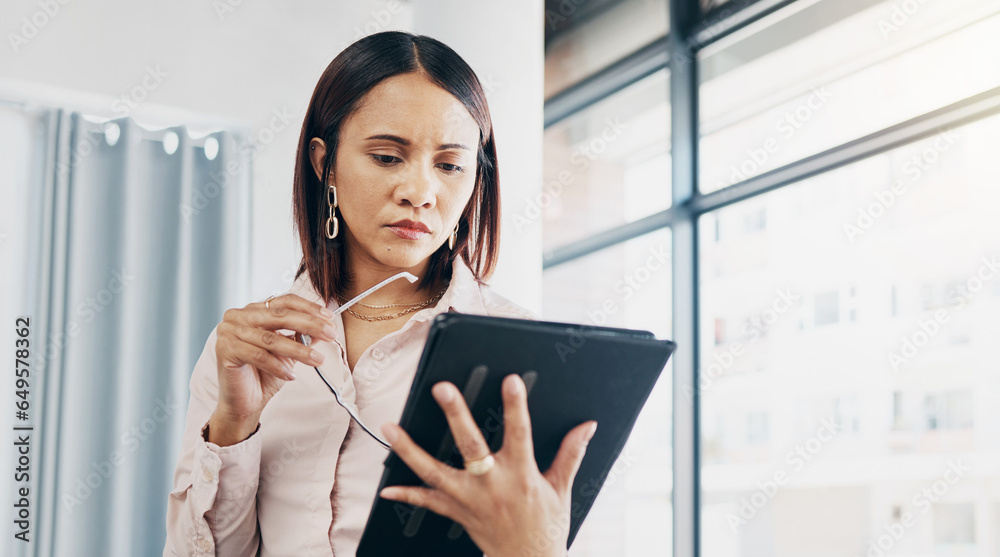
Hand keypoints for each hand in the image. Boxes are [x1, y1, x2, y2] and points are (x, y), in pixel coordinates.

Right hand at [209, 294, 335, 444]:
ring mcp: (228, 331)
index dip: (309, 308)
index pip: (283, 302)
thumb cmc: (264, 374)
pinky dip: (278, 366)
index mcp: (253, 310)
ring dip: (298, 350)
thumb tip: (326, 325)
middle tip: (331, 335)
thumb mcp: (289, 351)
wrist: (244, 402)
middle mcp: (237, 316)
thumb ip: (303, 335)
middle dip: (309, 325)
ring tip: (317, 360)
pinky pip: (258, 355)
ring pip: (271, 338)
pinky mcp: (224, 350)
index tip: (330, 318)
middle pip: (279, 316)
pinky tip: (292, 375)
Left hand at [378, 374, 596, 556]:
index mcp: (522, 475)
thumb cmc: (545, 527)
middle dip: (456, 416)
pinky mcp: (457, 513)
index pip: (520, 433)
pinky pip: (428, 504)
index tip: (511, 381)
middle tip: (443, 390)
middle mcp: (493, 485)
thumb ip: (571, 453)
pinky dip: (407, 495)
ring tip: (392, 429)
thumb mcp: (562, 489)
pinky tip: (388, 488)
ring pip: (436, 472)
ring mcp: (471, 500)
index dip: (516, 406)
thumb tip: (587, 426)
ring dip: (411, 451)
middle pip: (471, 446)